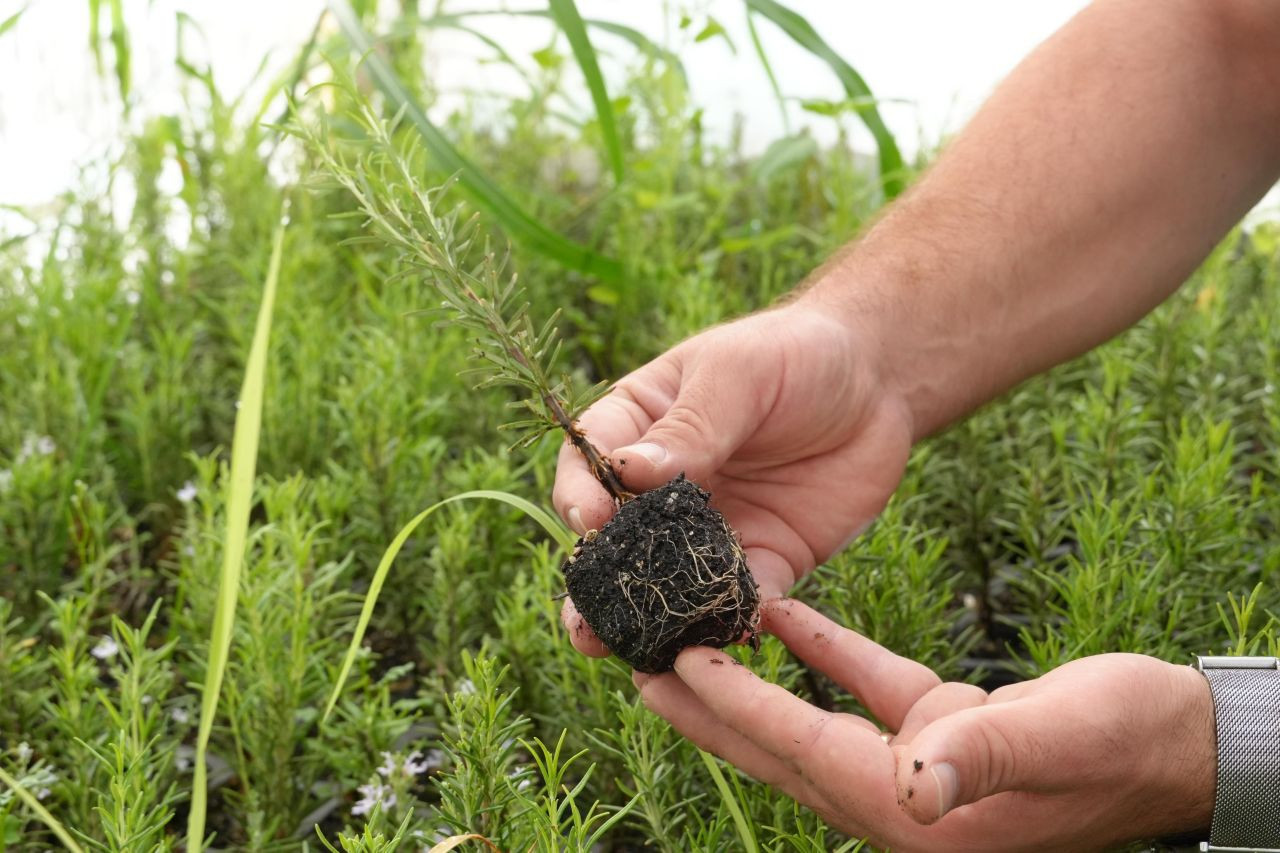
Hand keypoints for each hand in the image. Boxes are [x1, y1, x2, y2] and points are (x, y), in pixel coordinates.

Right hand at [553, 303, 913, 654]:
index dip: (580, 493)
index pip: (590, 463)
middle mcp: (665, 488)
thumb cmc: (794, 355)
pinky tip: (719, 641)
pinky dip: (728, 623)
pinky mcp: (765, 561)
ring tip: (627, 650)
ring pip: (669, 582)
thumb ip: (690, 426)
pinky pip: (739, 600)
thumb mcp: (737, 375)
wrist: (878, 383)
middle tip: (583, 621)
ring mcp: (712, 530)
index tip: (588, 518)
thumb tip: (627, 471)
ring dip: (648, 619)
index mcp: (640, 427)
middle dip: (597, 584)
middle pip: (617, 539)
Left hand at [636, 599, 1214, 851]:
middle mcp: (905, 797)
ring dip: (749, 683)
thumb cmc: (1132, 743)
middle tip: (637, 665)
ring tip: (687, 644)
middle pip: (781, 747)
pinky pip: (862, 687)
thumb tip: (915, 784)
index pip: (801, 751)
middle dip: (708, 709)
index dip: (734, 708)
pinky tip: (785, 616)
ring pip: (809, 719)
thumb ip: (986, 759)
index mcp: (921, 811)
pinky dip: (823, 653)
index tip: (671, 666)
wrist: (1181, 743)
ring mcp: (918, 765)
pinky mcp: (939, 727)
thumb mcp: (1062, 739)